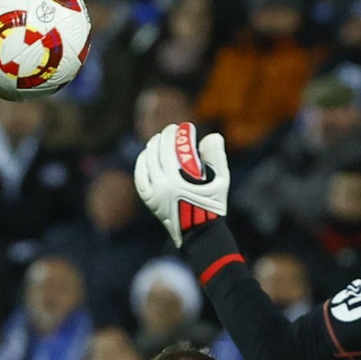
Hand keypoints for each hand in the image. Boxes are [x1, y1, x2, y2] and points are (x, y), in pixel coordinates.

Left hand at [134, 121, 229, 247]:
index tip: (179, 126)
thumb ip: (217, 158)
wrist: (199, 233)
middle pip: (157, 153)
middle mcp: (161, 187)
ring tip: (158, 140)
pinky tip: (146, 155)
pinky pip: (140, 176)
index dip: (173, 134)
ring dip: (151, 147)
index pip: (170, 149)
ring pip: (146, 162)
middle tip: (169, 131)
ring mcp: (152, 194)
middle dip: (163, 138)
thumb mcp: (220, 182)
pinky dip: (142, 163)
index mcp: (177, 181)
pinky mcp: (148, 199)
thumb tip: (213, 135)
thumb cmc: (213, 206)